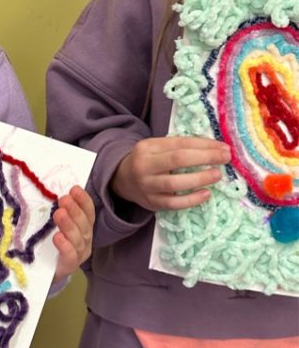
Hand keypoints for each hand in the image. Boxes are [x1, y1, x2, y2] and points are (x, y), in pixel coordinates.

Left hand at [52, 185, 94, 280]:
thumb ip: (59, 212)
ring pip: (78, 239)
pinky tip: (58, 237)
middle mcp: (85, 241)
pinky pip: (70, 256)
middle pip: (84, 225)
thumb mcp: (55, 225)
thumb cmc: (52, 243)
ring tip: (59, 214)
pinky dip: (65, 246)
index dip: (83, 201)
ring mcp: (79, 255)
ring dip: (69, 225)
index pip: (88, 213)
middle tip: (64, 199)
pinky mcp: (68, 267)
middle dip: (75, 210)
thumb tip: (55, 193)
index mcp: (84, 228)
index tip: (74, 189)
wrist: (45, 271)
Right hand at [110, 135, 230, 211]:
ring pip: (174, 183)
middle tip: (225, 158)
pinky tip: (206, 194)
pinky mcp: (151, 203)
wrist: (122, 179)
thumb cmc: (148, 160)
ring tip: (217, 175)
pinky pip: (173, 204)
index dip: (203, 145)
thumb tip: (214, 148)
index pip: (179, 144)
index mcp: (147, 147)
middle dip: (205, 158)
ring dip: (200, 178)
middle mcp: (144, 166)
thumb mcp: (157, 147)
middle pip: (177, 160)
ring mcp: (146, 186)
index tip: (223, 147)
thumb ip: (179, 146)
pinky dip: (192, 200)